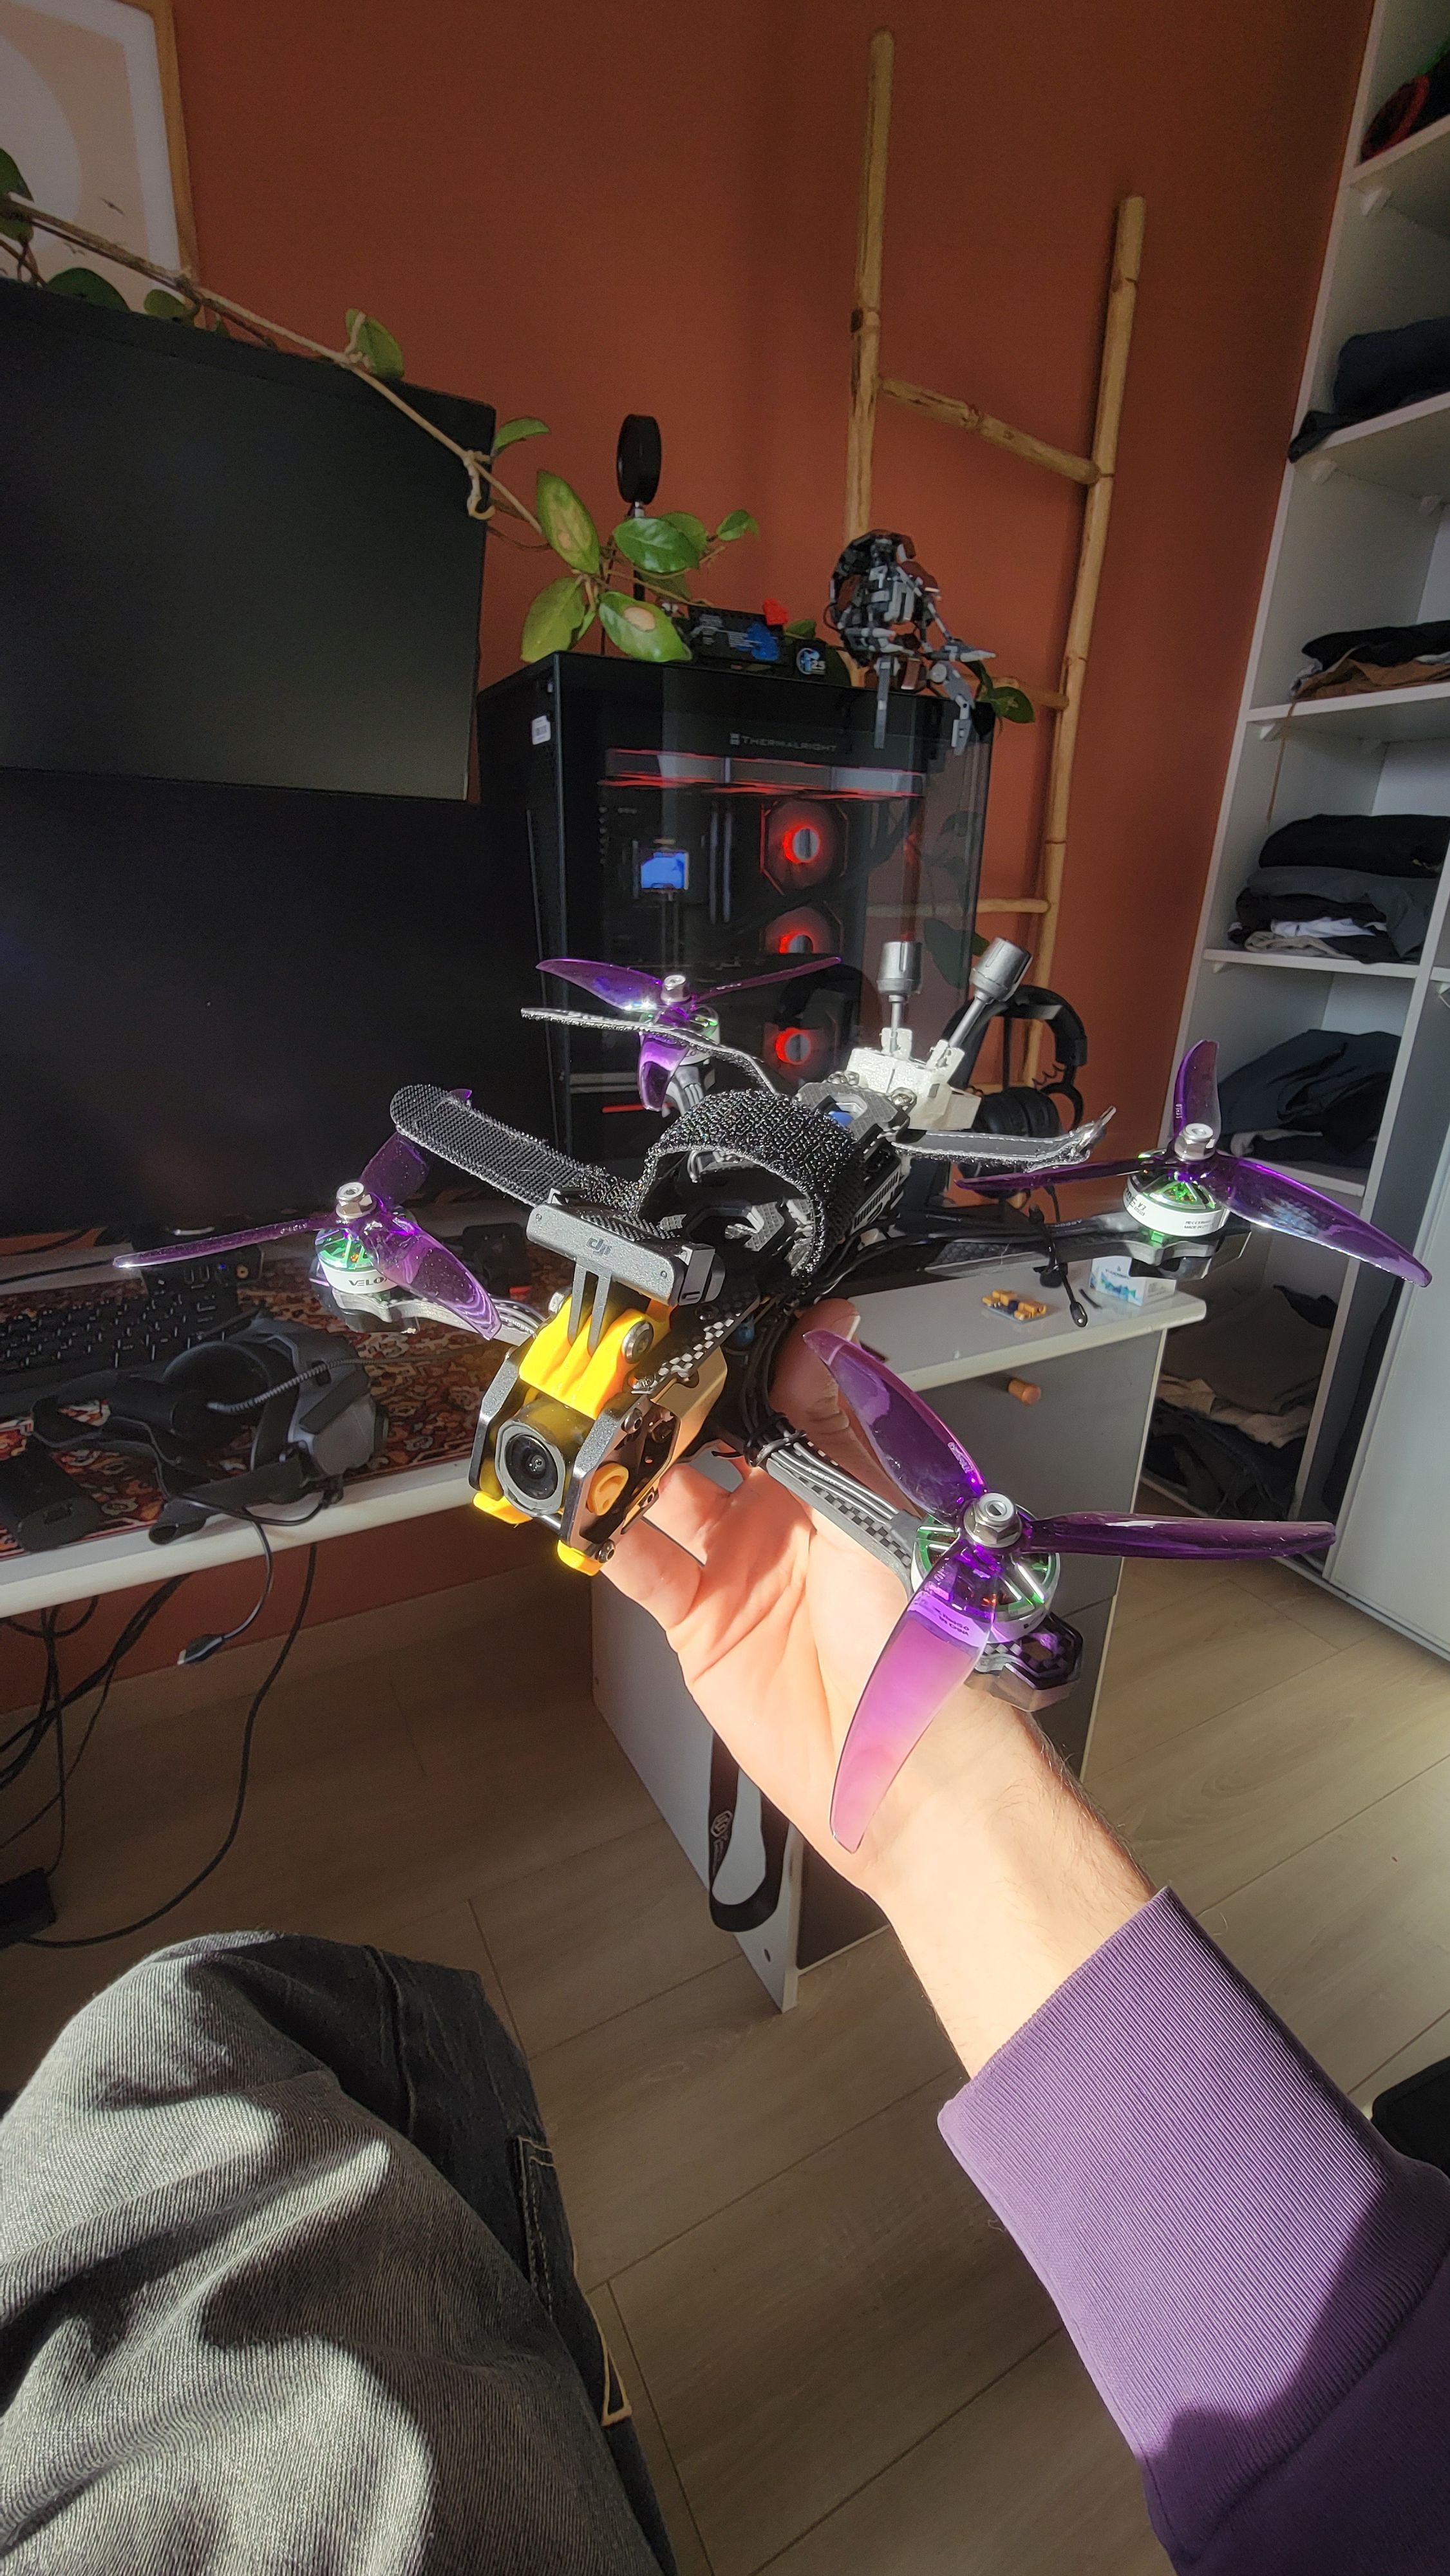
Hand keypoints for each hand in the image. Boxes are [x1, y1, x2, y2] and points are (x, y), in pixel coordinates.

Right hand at [603, 1298, 963, 1892]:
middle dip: (666, 1400)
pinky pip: (640, 1562)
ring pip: (664, 1491)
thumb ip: (834, 1422)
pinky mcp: (697, 1618)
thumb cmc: (913, 1640)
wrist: (895, 1766)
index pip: (773, 1396)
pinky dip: (604, 1534)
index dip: (734, 1358)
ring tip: (585, 1417)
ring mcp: (735, 1562)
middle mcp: (782, 1511)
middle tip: (619, 1359)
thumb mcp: (874, 1512)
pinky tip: (575, 1503)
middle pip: (707, 1437)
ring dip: (626, 1458)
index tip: (694, 1316)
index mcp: (836, 1475)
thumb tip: (825, 1326)